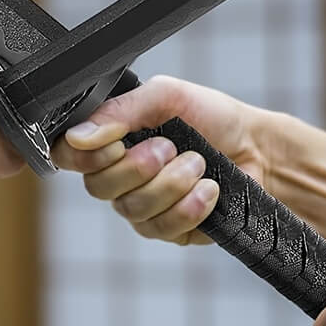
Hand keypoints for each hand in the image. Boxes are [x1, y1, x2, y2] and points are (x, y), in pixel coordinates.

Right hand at [51, 75, 267, 244]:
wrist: (257, 149)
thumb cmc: (211, 117)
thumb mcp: (166, 95)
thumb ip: (120, 110)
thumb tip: (79, 135)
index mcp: (110, 140)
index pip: (68, 155)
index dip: (85, 156)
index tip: (116, 143)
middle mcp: (118, 177)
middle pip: (98, 187)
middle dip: (140, 166)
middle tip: (170, 147)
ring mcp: (141, 207)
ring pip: (133, 208)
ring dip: (172, 183)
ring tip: (199, 164)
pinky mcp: (168, 230)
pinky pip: (163, 228)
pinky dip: (190, 206)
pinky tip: (209, 190)